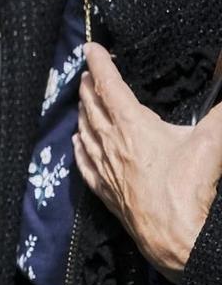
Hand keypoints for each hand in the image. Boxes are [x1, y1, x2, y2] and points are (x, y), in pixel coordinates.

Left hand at [75, 44, 221, 280]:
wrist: (176, 236)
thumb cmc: (189, 188)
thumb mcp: (212, 142)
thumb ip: (221, 115)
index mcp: (132, 125)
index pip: (110, 85)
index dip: (100, 63)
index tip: (91, 47)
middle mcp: (111, 143)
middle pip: (92, 106)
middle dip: (88, 85)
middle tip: (86, 72)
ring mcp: (105, 168)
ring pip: (85, 131)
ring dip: (82, 112)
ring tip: (81, 101)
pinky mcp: (106, 191)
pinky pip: (85, 163)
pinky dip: (80, 147)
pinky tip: (78, 142)